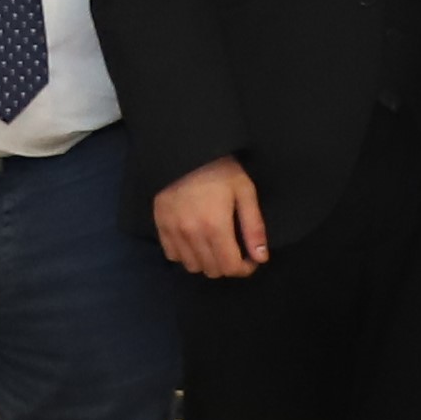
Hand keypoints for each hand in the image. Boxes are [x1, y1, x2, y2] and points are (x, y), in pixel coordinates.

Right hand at [152, 157, 269, 278]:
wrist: (185, 149)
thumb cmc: (220, 169)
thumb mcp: (244, 191)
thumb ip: (254, 227)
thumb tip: (261, 258)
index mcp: (215, 227)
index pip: (230, 267)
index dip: (244, 269)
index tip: (250, 259)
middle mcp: (192, 234)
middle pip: (211, 270)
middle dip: (227, 265)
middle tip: (234, 250)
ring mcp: (173, 231)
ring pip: (191, 266)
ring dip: (206, 262)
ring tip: (214, 246)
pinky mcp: (160, 224)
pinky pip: (172, 254)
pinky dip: (185, 254)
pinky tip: (194, 241)